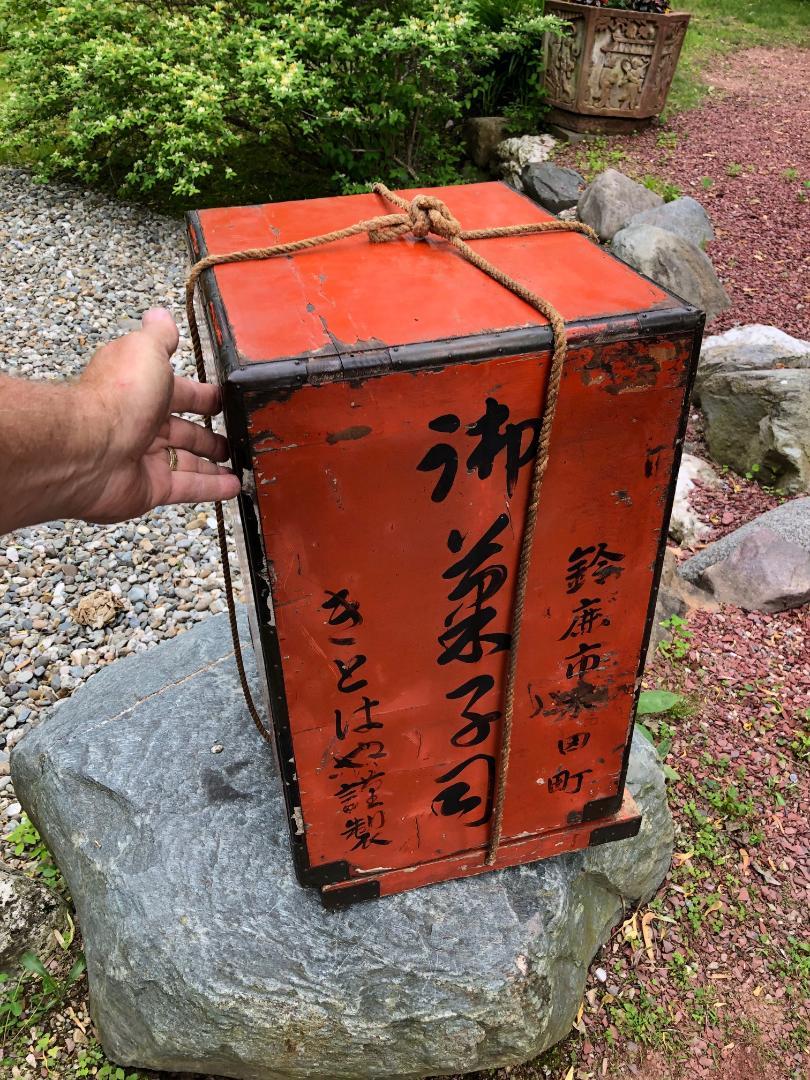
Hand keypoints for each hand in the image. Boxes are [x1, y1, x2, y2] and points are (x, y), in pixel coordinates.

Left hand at [76, 308, 240, 523]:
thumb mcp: (145, 351)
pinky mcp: (150, 489)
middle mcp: (142, 424)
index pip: (180, 393)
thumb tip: (160, 314)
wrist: (89, 448)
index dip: (203, 396)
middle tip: (234, 437)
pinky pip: (187, 488)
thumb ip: (159, 335)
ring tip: (239, 464)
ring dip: (212, 463)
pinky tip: (234, 487)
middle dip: (208, 434)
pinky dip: (212, 488)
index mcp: (144, 390)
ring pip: (187, 461)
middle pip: (182, 430)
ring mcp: (145, 458)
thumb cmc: (118, 396)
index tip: (224, 400)